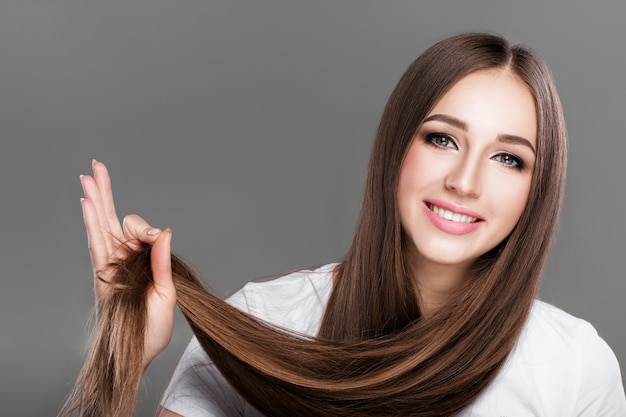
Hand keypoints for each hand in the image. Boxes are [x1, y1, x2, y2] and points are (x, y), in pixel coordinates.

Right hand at [80, 160, 175, 366]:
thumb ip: (161, 261)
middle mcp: (126, 259)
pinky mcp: (100, 275)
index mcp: (145, 260)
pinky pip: (94, 244)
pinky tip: (85, 203)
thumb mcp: (167, 291)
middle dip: (106, 192)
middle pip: (114, 218)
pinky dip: (90, 223)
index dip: (148, 230)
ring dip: (95, 200)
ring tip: (87, 176)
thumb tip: (164, 232)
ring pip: (101, 226)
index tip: (156, 238)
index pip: (142, 232)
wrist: (138, 354)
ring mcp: (111, 265)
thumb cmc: (154, 327)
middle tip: (96, 165)